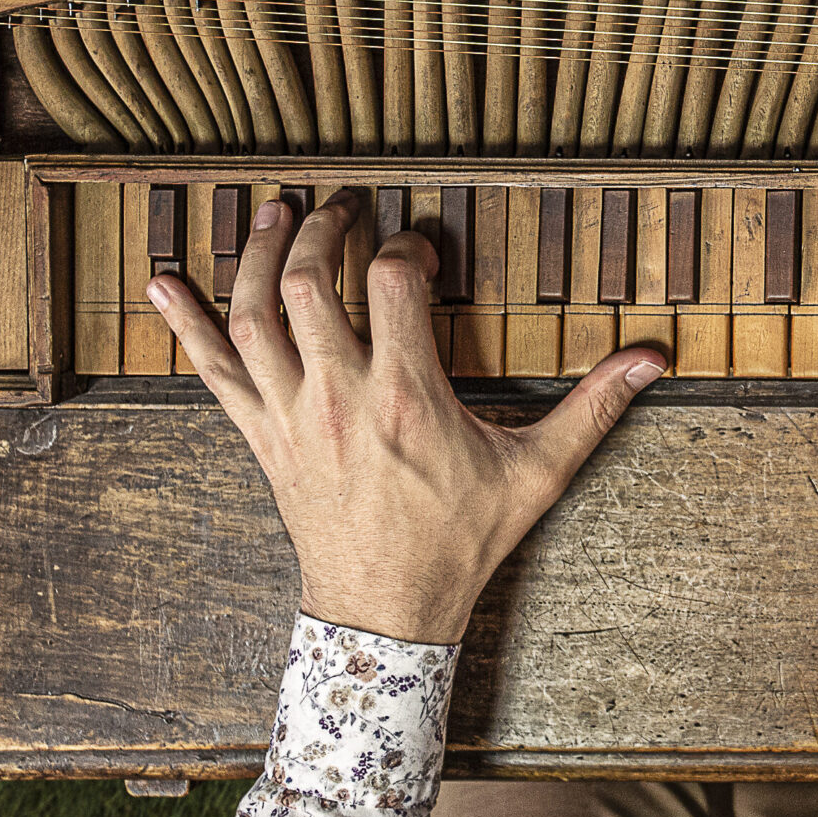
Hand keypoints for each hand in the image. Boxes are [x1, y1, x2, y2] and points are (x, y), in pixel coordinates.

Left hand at [149, 190, 664, 644]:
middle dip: (322, 229)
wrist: (386, 611)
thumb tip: (653, 360)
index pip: (392, 281)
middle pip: (308, 280)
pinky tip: (165, 286)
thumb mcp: (538, 473)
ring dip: (257, 255)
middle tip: (343, 205)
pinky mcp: (262, 437)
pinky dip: (185, 325)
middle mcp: (339, 396)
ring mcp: (291, 415)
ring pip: (254, 313)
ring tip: (273, 213)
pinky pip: (213, 371)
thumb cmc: (460, 541)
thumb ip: (593, 408)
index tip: (420, 247)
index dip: (406, 246)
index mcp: (407, 395)